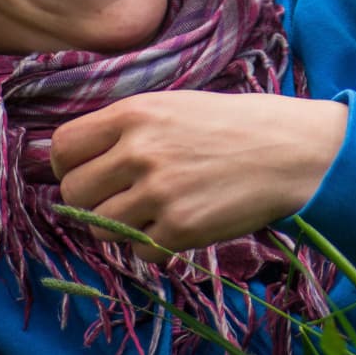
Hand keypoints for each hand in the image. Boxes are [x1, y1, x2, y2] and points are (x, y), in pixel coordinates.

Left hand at [50, 91, 346, 261]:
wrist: (292, 151)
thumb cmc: (235, 125)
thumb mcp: (174, 105)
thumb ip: (126, 127)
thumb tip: (77, 159)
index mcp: (134, 113)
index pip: (63, 147)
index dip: (68, 165)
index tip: (84, 172)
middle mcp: (139, 152)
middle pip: (74, 192)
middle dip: (90, 200)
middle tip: (118, 197)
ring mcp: (158, 193)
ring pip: (101, 226)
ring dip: (120, 225)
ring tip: (153, 209)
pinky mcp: (179, 229)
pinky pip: (138, 249)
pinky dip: (153, 243)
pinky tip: (180, 222)